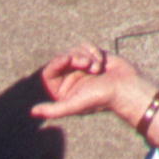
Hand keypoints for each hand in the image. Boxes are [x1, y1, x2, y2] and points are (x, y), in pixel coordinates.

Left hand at [29, 48, 151, 126]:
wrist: (125, 87)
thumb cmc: (100, 98)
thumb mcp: (74, 105)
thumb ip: (54, 110)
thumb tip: (32, 112)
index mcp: (63, 91)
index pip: (49, 72)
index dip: (57, 62)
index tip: (67, 59)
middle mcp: (70, 79)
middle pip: (62, 58)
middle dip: (75, 58)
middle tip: (86, 64)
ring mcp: (82, 67)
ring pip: (75, 50)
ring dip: (87, 56)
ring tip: (97, 67)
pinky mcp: (94, 56)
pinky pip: (86, 46)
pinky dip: (93, 51)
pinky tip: (102, 61)